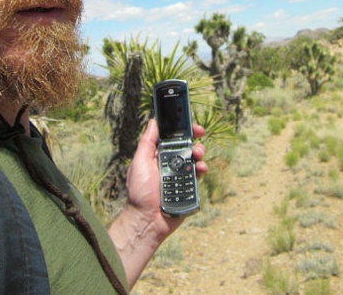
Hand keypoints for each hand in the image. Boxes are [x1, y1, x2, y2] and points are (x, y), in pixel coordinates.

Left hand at [126, 119, 207, 235]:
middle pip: (186, 146)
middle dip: (194, 138)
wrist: (149, 220)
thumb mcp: (140, 163)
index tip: (190, 124)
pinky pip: (198, 174)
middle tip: (200, 134)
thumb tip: (153, 122)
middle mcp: (169, 163)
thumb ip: (147, 143)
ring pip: (194, 158)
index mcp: (157, 156)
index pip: (171, 138)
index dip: (181, 129)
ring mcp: (180, 175)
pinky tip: (201, 169)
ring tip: (198, 155)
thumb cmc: (140, 193)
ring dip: (199, 152)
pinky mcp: (189, 186)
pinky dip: (202, 169)